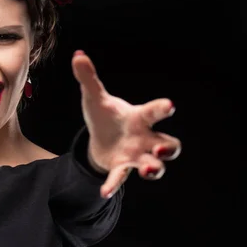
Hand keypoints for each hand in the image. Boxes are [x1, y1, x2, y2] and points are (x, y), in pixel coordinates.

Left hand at [71, 50, 180, 198]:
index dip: (162, 109)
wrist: (101, 138)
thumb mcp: (94, 97)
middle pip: (169, 144)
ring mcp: (135, 156)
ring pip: (155, 166)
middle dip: (169, 148)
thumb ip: (88, 78)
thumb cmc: (105, 115)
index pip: (154, 112)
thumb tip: (77, 55)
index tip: (169, 106)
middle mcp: (144, 138)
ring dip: (154, 169)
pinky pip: (120, 179)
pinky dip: (113, 185)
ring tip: (146, 169)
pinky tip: (103, 191)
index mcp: (139, 118)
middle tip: (162, 148)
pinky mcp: (121, 168)